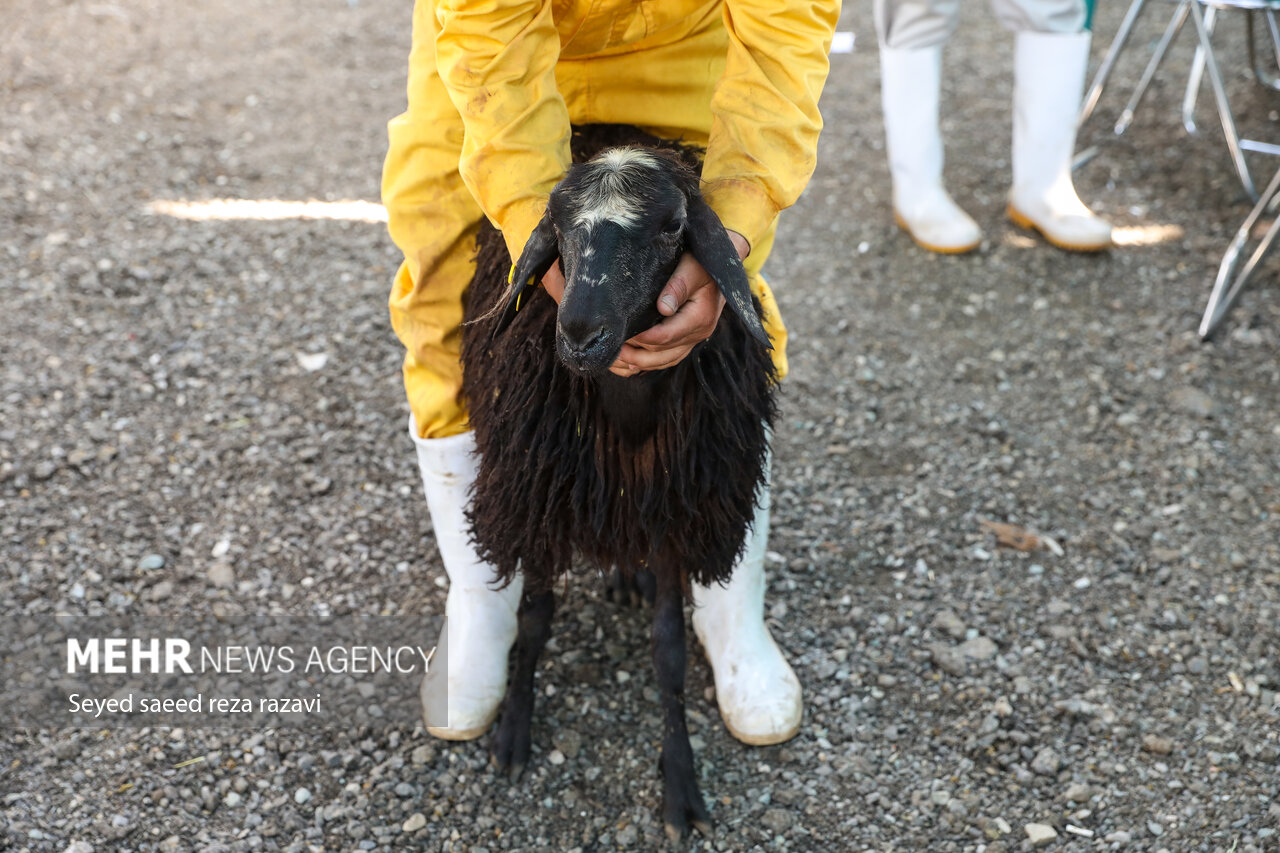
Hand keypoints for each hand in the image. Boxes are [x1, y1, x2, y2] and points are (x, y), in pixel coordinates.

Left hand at [611, 230, 749, 377]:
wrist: (720, 267)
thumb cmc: (703, 263)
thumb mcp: (691, 268)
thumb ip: (678, 286)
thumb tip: (663, 308)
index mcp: (699, 317)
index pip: (666, 336)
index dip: (642, 338)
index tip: (621, 335)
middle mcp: (699, 333)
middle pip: (663, 354)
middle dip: (636, 355)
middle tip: (613, 350)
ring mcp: (694, 338)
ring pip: (665, 361)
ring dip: (640, 363)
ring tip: (617, 360)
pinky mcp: (688, 339)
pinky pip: (668, 358)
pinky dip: (649, 364)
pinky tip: (630, 365)